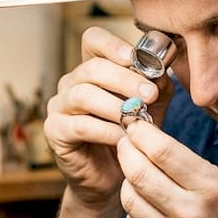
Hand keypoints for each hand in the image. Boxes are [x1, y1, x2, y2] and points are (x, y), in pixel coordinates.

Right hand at [44, 26, 173, 205]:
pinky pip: (80, 125)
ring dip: (115, 105)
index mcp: (92, 70)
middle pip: (92, 68)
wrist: (114, 177)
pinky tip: (123, 137)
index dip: (113, 45)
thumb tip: (162, 71)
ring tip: (137, 117)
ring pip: (83, 94)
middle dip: (124, 79)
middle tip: (150, 93)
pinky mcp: (55, 132)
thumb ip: (157, 86)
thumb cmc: (130, 138)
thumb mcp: (151, 107)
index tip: (136, 58)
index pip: (93, 40)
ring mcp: (59, 107)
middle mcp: (71, 83)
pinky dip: (105, 130)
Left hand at [116, 120, 217, 217]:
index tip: (134, 124)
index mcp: (212, 189)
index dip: (141, 133)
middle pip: (139, 174)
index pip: (163, 151)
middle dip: (126, 152)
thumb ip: (185, 163)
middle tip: (125, 144)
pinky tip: (147, 207)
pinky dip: (135, 212)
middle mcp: (191, 215)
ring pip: (130, 200)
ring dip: (129, 181)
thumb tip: (143, 136)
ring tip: (137, 175)